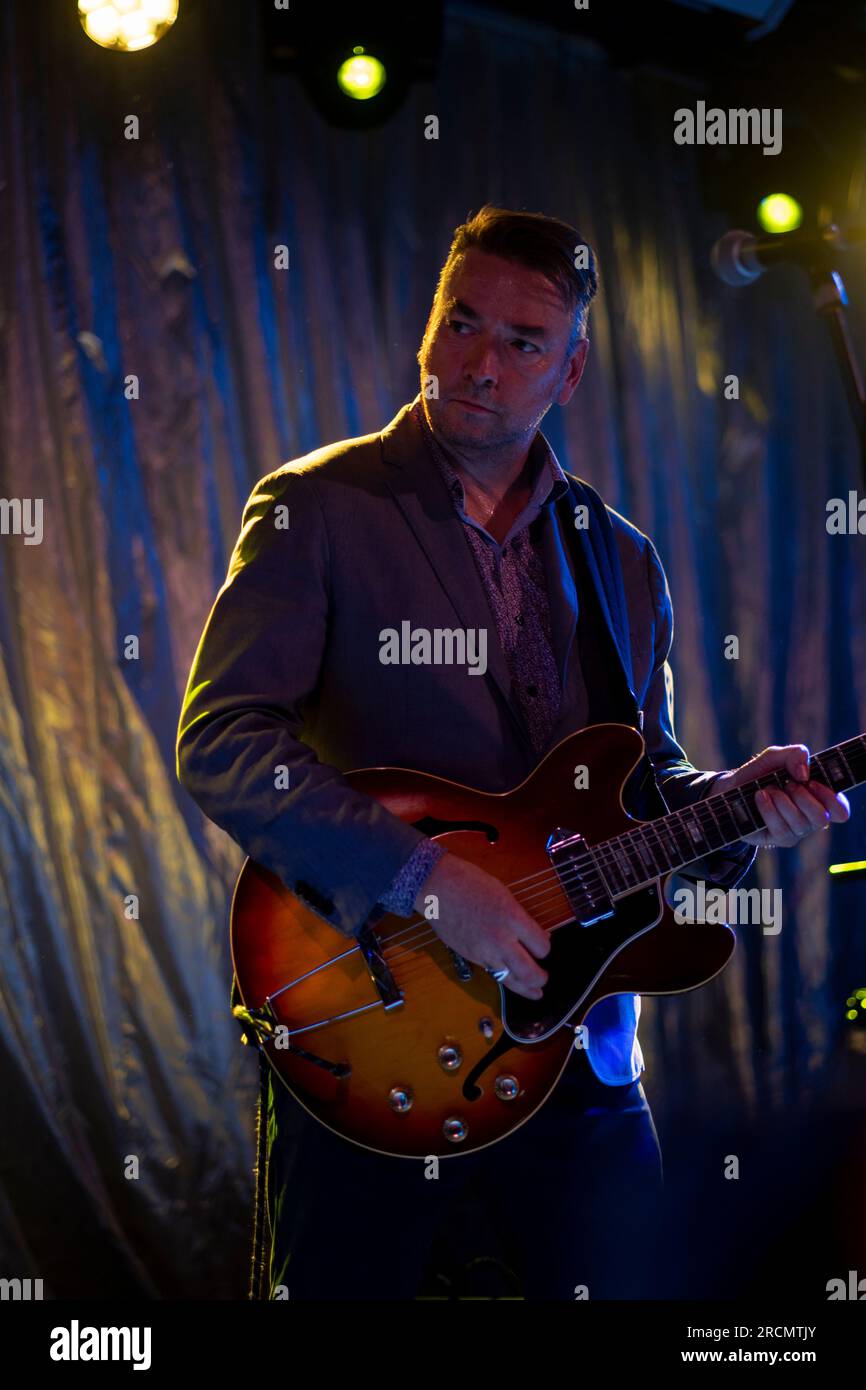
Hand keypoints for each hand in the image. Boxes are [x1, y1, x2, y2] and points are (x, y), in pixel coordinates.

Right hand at [415, 854, 549, 1000]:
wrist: (437, 887)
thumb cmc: (471, 882)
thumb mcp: (504, 895)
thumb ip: (520, 918)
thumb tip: (536, 935)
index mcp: (513, 918)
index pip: (542, 946)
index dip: (545, 948)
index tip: (543, 946)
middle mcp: (501, 939)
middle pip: (529, 972)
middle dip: (541, 979)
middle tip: (544, 979)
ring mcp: (484, 951)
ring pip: (510, 980)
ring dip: (525, 988)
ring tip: (534, 992)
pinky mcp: (470, 957)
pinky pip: (492, 973)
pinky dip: (503, 977)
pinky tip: (510, 978)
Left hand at [713, 744, 849, 848]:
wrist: (730, 788)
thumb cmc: (759, 773)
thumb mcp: (775, 757)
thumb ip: (794, 754)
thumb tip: (804, 773)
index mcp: (818, 799)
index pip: (840, 810)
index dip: (830, 798)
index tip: (810, 782)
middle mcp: (810, 818)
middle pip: (822, 819)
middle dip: (803, 798)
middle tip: (787, 784)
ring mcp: (794, 831)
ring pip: (801, 824)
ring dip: (783, 801)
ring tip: (768, 789)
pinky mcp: (777, 839)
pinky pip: (781, 829)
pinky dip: (769, 809)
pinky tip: (759, 797)